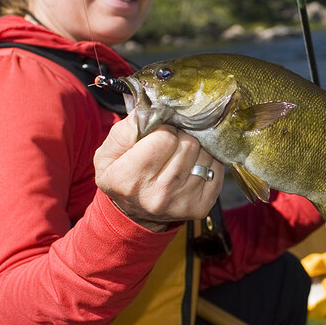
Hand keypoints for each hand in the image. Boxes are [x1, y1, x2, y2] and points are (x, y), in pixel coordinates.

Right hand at [94, 115, 223, 230]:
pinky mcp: (201, 206)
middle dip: (182, 135)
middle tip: (173, 141)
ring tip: (182, 152)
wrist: (134, 216)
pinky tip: (193, 164)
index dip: (164, 129)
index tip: (159, 133)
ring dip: (197, 147)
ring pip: (206, 154)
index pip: (165, 137)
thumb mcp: (108, 155)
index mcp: (130, 179)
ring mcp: (182, 202)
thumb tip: (152, 108)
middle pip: (189, 144)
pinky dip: (208, 162)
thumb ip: (126, 130)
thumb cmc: (121, 178)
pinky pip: (217, 170)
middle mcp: (158, 195)